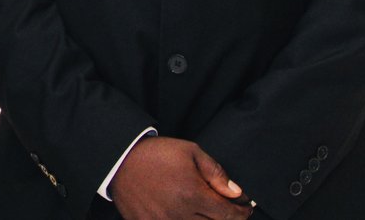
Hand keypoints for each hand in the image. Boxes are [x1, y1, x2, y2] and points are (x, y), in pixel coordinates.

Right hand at [109, 136, 252, 219]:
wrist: (119, 159)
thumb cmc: (156, 154)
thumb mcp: (190, 152)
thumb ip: (216, 173)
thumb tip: (236, 192)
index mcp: (193, 195)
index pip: (229, 215)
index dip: (242, 213)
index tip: (245, 208)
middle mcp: (181, 214)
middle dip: (227, 219)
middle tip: (228, 210)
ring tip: (208, 213)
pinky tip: (186, 214)